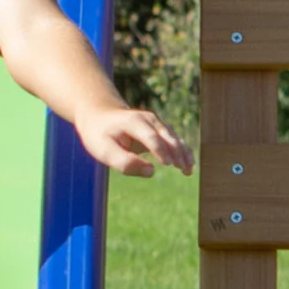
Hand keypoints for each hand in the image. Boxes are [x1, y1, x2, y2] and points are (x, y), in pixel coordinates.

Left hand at [76, 103, 193, 177]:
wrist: (100, 116)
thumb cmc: (100, 136)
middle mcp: (148, 119)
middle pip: (167, 136)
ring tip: (188, 171)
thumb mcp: (104, 151)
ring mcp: (156, 123)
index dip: (160, 150)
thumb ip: (125, 162)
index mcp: (133, 122)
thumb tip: (151, 172)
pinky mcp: (159, 129)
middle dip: (177, 152)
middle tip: (184, 170)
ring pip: (174, 137)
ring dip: (183, 153)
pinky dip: (182, 152)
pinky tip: (188, 166)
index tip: (168, 165)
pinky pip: (174, 140)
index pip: (150, 136)